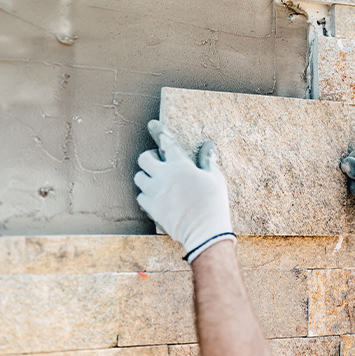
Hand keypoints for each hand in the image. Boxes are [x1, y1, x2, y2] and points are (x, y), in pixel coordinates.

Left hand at [134, 120, 235, 262]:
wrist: (204, 231)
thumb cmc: (213, 203)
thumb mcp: (215, 179)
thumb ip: (207, 160)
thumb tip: (208, 145)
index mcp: (180, 165)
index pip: (166, 142)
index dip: (159, 131)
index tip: (152, 125)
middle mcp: (164, 176)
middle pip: (144, 158)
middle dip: (149, 157)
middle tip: (158, 162)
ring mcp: (155, 192)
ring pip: (139, 177)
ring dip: (146, 177)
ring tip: (156, 181)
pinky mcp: (152, 207)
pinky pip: (140, 196)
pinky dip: (146, 195)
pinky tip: (155, 197)